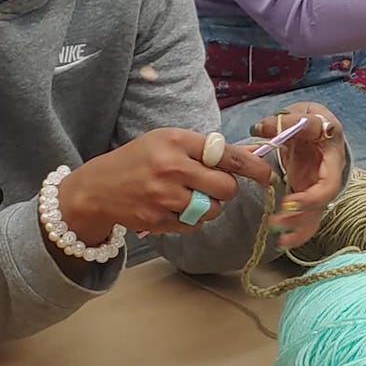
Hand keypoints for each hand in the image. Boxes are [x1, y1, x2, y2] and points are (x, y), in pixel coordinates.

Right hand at [55, 128, 273, 237]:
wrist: (98, 188)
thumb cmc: (138, 160)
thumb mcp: (166, 140)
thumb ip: (203, 148)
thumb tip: (247, 157)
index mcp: (176, 141)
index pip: (226, 154)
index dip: (253, 167)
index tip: (268, 175)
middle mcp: (172, 168)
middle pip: (226, 187)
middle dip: (226, 189)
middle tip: (212, 185)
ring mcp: (165, 198)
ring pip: (213, 210)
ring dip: (209, 206)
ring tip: (188, 195)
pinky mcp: (159, 221)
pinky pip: (194, 225)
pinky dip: (191, 218)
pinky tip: (172, 207)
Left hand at [251, 104, 346, 248]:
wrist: (315, 127)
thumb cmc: (311, 120)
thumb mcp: (303, 112)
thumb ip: (285, 119)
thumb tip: (261, 128)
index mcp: (333, 157)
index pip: (328, 185)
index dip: (311, 198)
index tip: (289, 203)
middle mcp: (329, 177)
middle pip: (321, 206)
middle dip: (300, 218)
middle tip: (277, 222)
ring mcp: (318, 189)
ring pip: (315, 216)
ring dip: (298, 230)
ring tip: (279, 240)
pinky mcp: (308, 197)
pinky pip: (306, 218)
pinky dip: (296, 232)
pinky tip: (282, 242)